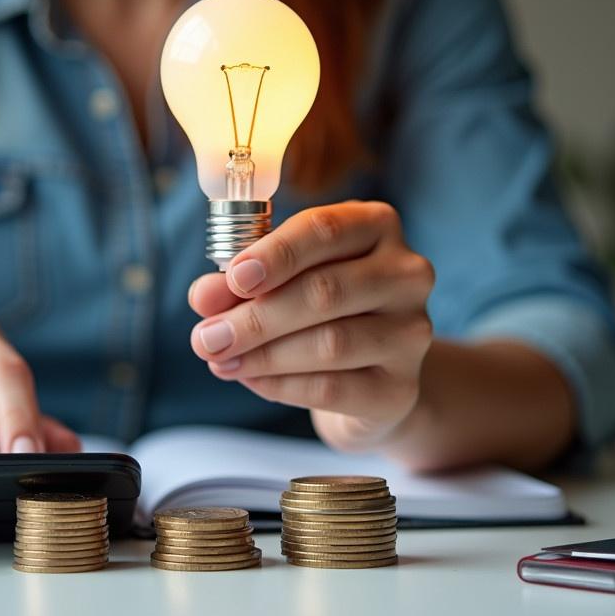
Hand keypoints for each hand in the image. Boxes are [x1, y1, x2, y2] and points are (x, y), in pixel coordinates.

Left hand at [189, 201, 434, 451]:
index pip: (324, 230)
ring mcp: (411, 332)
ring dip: (263, 354)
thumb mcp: (279, 280)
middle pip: (325, 291)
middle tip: (207, 336)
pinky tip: (250, 379)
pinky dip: (281, 385)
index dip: (276, 254)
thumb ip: (240, 282)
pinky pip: (332, 388)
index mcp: (376, 226)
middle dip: (256, 316)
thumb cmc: (319, 309)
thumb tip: (204, 296)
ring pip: (330, 343)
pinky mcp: (399, 387)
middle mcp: (406, 274)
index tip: (234, 278)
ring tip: (220, 359)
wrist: (366, 375)